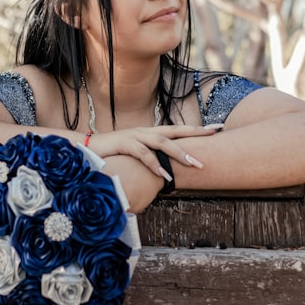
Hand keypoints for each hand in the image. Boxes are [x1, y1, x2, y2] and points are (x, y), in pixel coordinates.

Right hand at [85, 124, 220, 181]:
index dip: (197, 129)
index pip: (178, 130)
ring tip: (195, 164)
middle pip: (175, 130)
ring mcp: (135, 136)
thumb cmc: (114, 155)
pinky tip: (164, 175)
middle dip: (196, 133)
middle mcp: (145, 132)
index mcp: (150, 134)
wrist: (86, 149)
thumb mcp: (136, 156)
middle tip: (216, 135)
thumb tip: (169, 169)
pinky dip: (154, 164)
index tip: (217, 129)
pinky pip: (142, 154)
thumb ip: (152, 158)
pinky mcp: (124, 143)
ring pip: (161, 142)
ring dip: (179, 154)